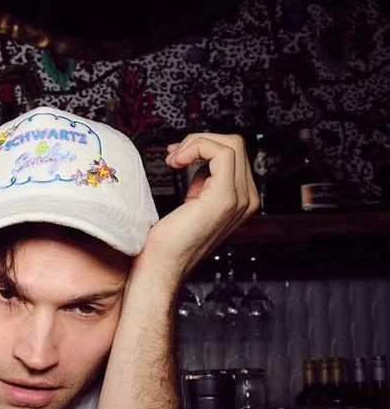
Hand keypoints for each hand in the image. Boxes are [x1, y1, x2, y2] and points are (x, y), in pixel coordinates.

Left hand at [139, 132, 259, 279]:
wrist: (161, 266)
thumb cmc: (168, 241)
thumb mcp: (192, 201)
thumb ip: (203, 181)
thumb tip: (197, 159)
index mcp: (240, 199)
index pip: (233, 154)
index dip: (204, 146)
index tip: (177, 155)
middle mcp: (246, 199)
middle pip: (235, 144)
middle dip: (200, 141)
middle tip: (174, 155)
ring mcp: (239, 199)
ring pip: (231, 144)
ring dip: (197, 143)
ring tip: (174, 159)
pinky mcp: (225, 198)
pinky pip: (222, 152)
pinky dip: (198, 147)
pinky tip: (178, 161)